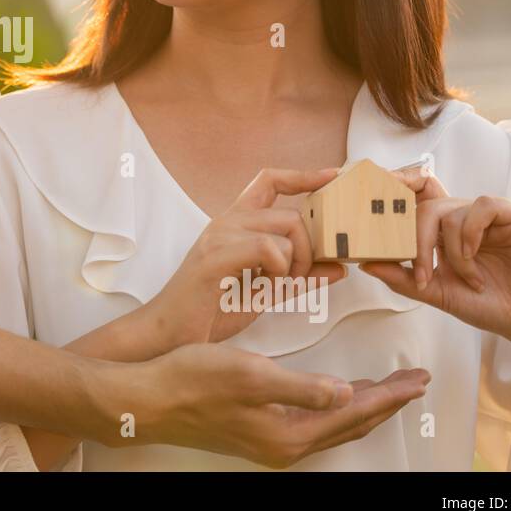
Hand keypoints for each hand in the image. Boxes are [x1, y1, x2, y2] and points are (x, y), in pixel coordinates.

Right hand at [110, 341, 429, 467]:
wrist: (148, 399)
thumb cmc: (193, 381)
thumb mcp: (251, 374)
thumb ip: (303, 387)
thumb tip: (347, 393)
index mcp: (289, 434)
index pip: (355, 412)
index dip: (390, 393)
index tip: (418, 377)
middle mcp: (284, 446)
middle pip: (352, 424)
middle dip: (387, 401)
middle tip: (416, 381)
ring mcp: (271, 443)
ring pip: (335, 426)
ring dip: (364, 405)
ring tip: (388, 387)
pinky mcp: (258, 433)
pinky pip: (315, 424)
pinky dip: (337, 407)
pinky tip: (336, 394)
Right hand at [138, 168, 347, 348]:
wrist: (171, 335)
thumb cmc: (212, 311)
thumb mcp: (266, 291)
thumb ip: (300, 277)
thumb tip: (339, 268)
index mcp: (235, 223)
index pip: (269, 181)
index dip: (303, 176)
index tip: (332, 175)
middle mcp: (227, 221)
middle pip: (292, 213)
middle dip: (310, 248)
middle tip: (300, 277)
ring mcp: (219, 236)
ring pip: (286, 229)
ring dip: (296, 262)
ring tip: (278, 286)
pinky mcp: (215, 256)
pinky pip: (268, 247)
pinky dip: (280, 269)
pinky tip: (266, 287)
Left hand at [362, 173, 510, 348]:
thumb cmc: (485, 305)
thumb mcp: (436, 293)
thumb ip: (402, 277)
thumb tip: (364, 263)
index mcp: (444, 231)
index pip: (417, 200)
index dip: (397, 193)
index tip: (371, 201)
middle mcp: (464, 218)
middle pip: (425, 207)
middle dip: (416, 242)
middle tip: (422, 275)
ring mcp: (489, 215)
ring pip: (450, 211)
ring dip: (453, 252)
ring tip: (470, 279)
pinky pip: (481, 207)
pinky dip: (471, 235)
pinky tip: (478, 258)